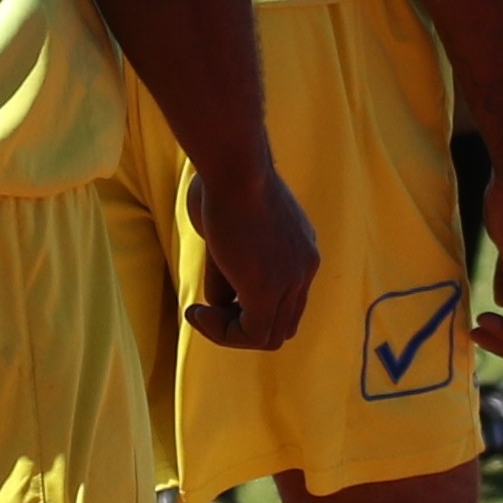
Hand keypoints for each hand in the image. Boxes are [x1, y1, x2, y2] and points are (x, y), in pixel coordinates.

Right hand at [180, 164, 318, 353]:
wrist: (233, 166)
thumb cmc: (222, 183)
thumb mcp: (227, 230)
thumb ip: (228, 270)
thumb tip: (218, 304)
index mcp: (301, 248)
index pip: (288, 299)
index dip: (250, 306)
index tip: (216, 295)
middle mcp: (305, 266)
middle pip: (283, 323)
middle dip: (243, 325)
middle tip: (206, 310)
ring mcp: (291, 279)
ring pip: (268, 336)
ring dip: (229, 332)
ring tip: (199, 313)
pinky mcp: (268, 289)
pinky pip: (252, 335)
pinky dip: (222, 333)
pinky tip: (196, 312)